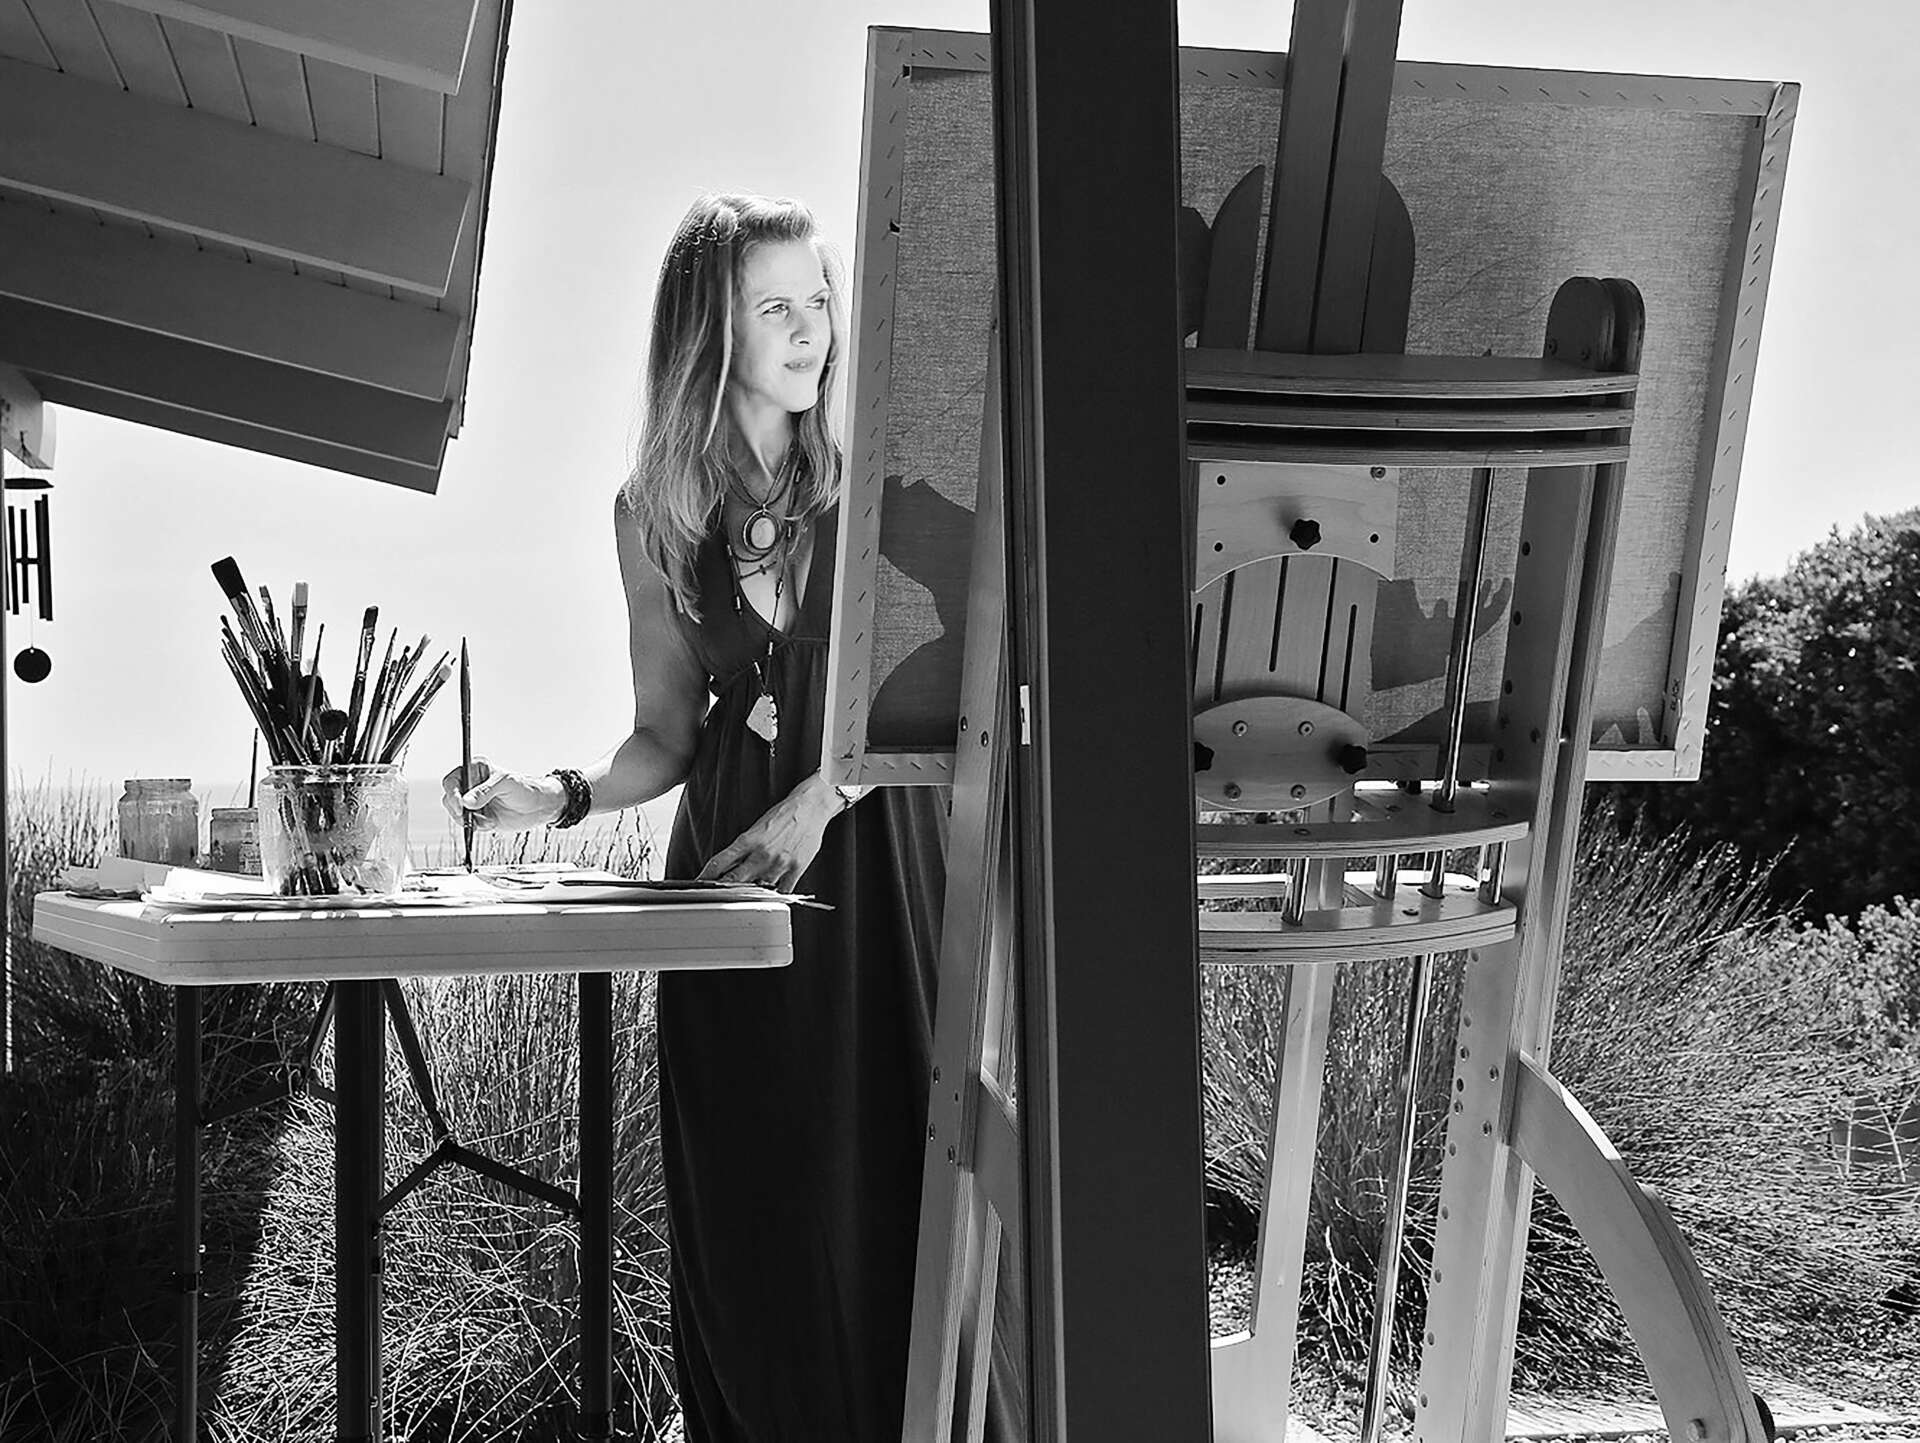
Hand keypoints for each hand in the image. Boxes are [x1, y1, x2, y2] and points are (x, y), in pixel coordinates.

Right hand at [440, 756, 564, 832]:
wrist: (539, 808)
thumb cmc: (525, 789)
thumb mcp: (506, 784)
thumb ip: (485, 791)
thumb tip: (465, 802)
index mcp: (475, 769)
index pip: (452, 779)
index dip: (452, 792)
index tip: (460, 805)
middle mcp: (471, 785)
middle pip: (449, 798)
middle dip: (458, 810)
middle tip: (470, 818)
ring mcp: (473, 802)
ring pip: (455, 813)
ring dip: (468, 820)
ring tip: (488, 820)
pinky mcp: (477, 816)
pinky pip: (466, 824)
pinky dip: (476, 827)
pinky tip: (491, 823)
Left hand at [697, 776, 839, 891]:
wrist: (811, 807)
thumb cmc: (785, 814)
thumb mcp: (758, 826)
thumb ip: (744, 847)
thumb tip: (729, 864)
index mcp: (749, 839)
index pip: (720, 862)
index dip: (706, 875)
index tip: (700, 882)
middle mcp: (762, 853)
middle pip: (734, 880)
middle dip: (722, 889)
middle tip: (715, 895)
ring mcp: (779, 864)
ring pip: (757, 888)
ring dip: (748, 893)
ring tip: (743, 896)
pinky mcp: (796, 869)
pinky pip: (781, 891)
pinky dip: (773, 894)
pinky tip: (769, 894)